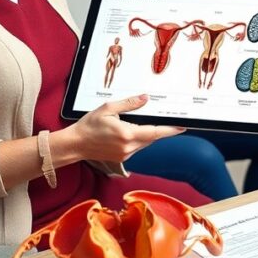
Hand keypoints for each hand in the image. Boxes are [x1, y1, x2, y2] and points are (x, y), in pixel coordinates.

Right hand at [66, 94, 182, 162]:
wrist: (75, 144)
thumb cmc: (89, 125)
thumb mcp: (108, 108)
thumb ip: (129, 104)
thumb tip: (145, 98)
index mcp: (127, 134)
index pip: (155, 132)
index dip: (170, 130)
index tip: (182, 127)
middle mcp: (128, 147)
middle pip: (152, 138)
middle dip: (161, 130)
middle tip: (170, 121)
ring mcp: (125, 154)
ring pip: (145, 143)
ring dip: (149, 134)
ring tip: (149, 124)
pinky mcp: (122, 158)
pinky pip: (137, 148)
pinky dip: (140, 139)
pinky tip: (134, 132)